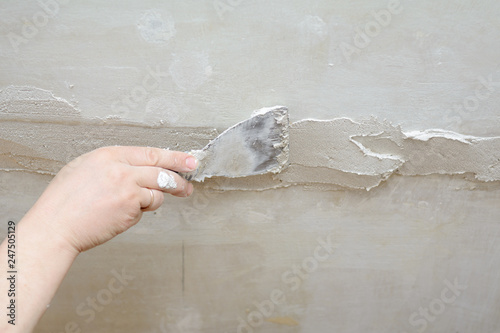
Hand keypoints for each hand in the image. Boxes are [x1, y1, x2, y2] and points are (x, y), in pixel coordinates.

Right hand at [24, 146, 196, 252]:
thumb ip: (114, 164)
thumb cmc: (65, 201)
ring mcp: (128, 189)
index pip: (151, 153)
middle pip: (162, 171)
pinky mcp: (131, 209)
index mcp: (109, 155)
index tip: (189, 160)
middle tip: (189, 184)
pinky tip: (117, 215)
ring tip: (132, 206)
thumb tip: (137, 167)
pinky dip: (137, 213)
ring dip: (152, 200)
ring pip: (158, 192)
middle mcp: (122, 169)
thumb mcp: (85, 168)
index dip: (174, 157)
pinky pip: (145, 209)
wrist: (55, 226)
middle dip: (181, 178)